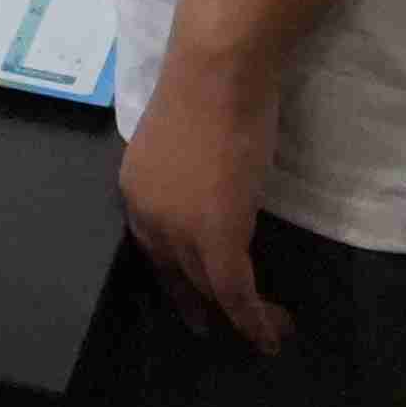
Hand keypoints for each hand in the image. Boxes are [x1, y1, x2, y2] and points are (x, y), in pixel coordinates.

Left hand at [119, 49, 288, 352]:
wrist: (218, 71)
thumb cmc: (209, 88)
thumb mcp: (186, 142)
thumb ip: (189, 175)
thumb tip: (211, 191)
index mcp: (136, 190)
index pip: (153, 249)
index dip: (177, 280)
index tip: (195, 304)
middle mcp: (148, 215)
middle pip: (178, 274)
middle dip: (206, 304)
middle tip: (234, 323)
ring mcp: (179, 231)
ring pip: (209, 289)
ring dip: (240, 315)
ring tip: (267, 331)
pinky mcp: (216, 239)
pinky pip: (234, 293)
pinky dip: (253, 319)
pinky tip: (269, 335)